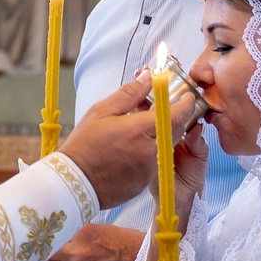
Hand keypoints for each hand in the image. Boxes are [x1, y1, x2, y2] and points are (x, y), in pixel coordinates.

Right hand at [59, 73, 202, 211]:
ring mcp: (149, 170)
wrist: (73, 182)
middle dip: (176, 118)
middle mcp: (150, 152)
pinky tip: (132, 150)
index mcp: (140, 130)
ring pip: (166, 148)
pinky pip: (156, 163)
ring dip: (161, 136)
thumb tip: (149, 77)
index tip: (187, 97)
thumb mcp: (102, 111)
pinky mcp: (145, 183)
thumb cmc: (84, 144)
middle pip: (176, 131)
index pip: (176, 115)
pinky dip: (150, 153)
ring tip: (140, 131)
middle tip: (167, 109)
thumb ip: (130, 93)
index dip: (186, 104)